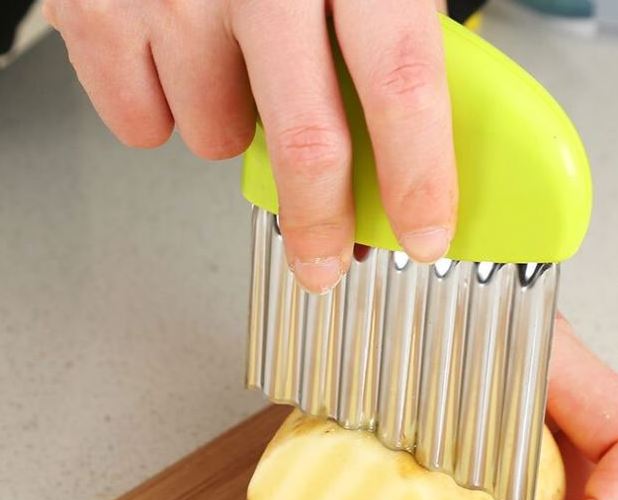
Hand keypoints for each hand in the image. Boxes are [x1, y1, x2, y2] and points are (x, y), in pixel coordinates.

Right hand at [44, 0, 457, 292]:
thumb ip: (392, 32)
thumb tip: (407, 152)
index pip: (401, 84)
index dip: (418, 177)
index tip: (425, 237)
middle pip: (305, 144)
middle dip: (319, 224)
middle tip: (324, 260)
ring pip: (218, 138)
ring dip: (235, 128)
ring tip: (233, 65)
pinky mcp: (95, 8)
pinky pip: (142, 124)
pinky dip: (165, 110)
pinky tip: (177, 60)